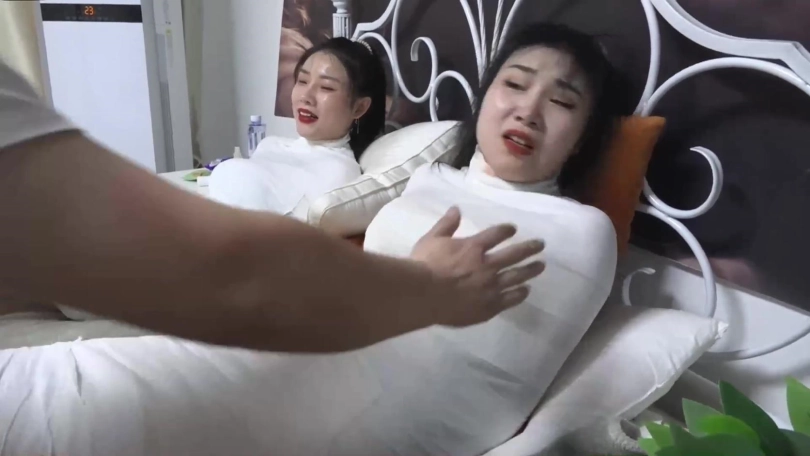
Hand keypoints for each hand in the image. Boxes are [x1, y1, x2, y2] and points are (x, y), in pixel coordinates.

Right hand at [410, 207, 545, 325]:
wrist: (424, 296)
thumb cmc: (424, 266)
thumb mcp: (431, 239)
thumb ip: (446, 225)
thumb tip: (456, 209)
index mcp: (473, 247)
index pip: (496, 234)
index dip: (506, 230)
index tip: (513, 229)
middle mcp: (487, 265)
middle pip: (514, 254)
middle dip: (529, 248)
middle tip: (541, 245)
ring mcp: (491, 287)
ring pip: (517, 276)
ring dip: (530, 270)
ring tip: (541, 266)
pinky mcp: (489, 306)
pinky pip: (510, 299)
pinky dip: (519, 294)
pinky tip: (525, 290)